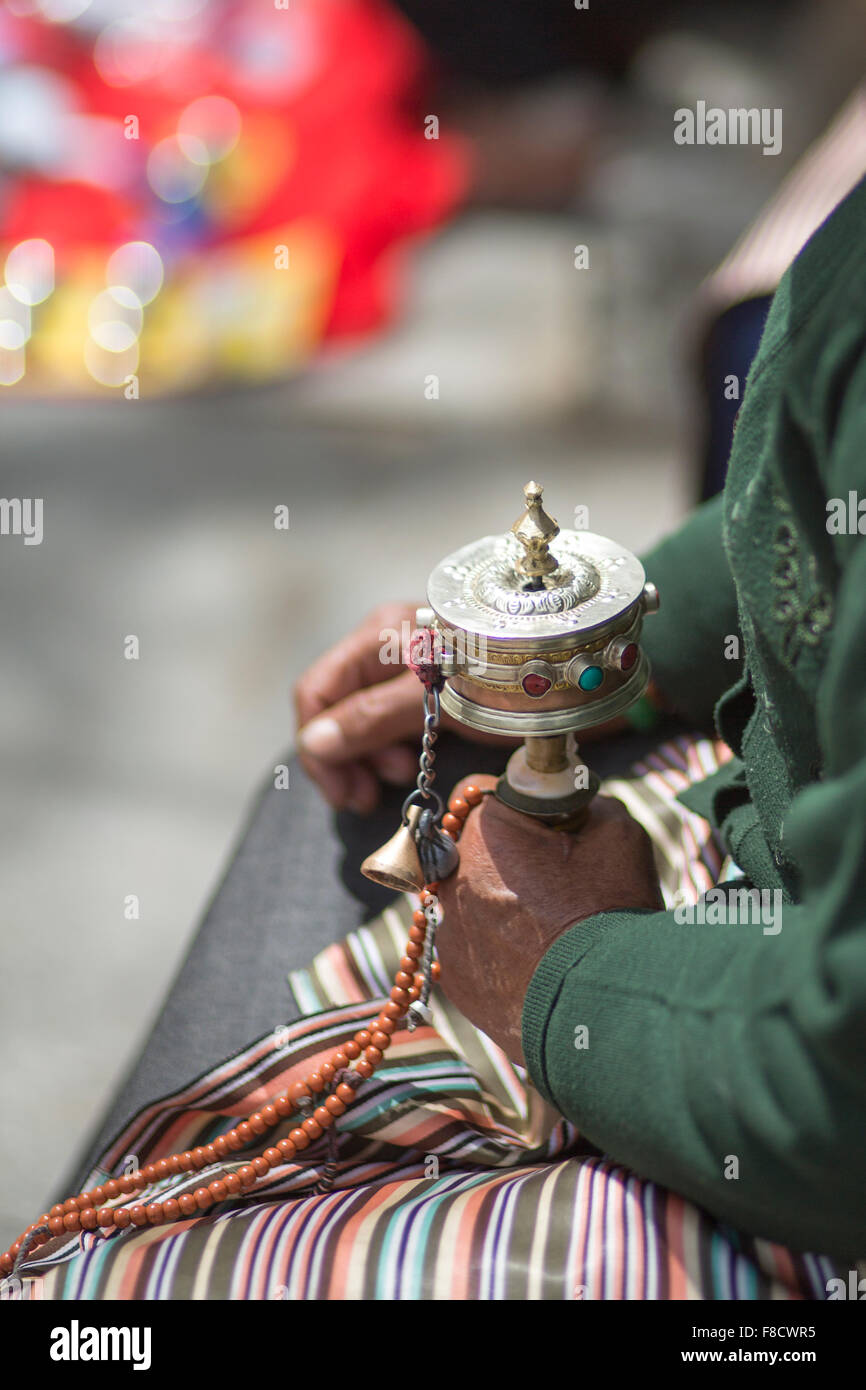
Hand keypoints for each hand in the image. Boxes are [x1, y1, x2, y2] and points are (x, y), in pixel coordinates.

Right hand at [294, 603, 514, 811]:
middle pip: (334, 707)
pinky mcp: (429, 689)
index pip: (315, 692)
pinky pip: (389, 722)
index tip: (344, 794)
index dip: (319, 746)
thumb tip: (314, 743)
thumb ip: (371, 718)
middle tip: (365, 799)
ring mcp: (406, 667)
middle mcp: (383, 646)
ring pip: (360, 718)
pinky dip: (391, 747)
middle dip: (343, 756)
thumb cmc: (505, 680)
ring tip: (398, 775)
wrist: (573, 671)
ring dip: (367, 755)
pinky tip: (412, 763)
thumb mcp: (436, 701)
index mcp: (376, 636)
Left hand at [436, 776, 663, 1063]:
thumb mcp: (616, 834)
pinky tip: (533, 960)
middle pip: (468, 847)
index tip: (543, 821)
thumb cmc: (608, 915)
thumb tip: (574, 810)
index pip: (479, 791)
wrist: (600, 1010)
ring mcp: (447, 933)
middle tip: (548, 876)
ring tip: (545, 926)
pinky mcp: (454, 979)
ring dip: (494, 902)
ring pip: (466, 899)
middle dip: (501, 854)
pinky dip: (493, 947)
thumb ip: (584, 807)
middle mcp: (450, 878)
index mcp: (484, 833)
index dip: (515, 803)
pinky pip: (469, 947)